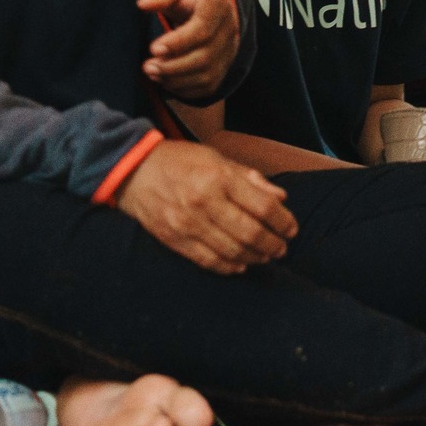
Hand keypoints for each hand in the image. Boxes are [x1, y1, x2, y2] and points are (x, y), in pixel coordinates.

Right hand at [117, 140, 295, 272]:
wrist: (133, 170)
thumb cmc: (180, 161)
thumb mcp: (217, 159)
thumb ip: (250, 179)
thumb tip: (280, 198)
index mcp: (219, 178)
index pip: (263, 206)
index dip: (283, 221)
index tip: (291, 228)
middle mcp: (204, 202)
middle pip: (251, 233)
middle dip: (272, 244)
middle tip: (282, 249)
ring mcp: (188, 224)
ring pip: (232, 251)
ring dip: (254, 258)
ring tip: (265, 257)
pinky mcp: (174, 240)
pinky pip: (207, 260)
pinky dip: (228, 266)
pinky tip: (240, 265)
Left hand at [141, 0, 238, 101]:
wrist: (212, 0)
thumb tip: (143, 4)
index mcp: (217, 7)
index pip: (203, 30)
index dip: (179, 42)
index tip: (154, 48)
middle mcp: (228, 31)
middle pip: (205, 57)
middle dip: (174, 66)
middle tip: (147, 66)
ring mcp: (229, 51)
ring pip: (207, 75)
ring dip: (177, 80)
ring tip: (152, 74)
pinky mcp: (223, 67)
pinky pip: (207, 86)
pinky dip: (185, 89)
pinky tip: (165, 81)